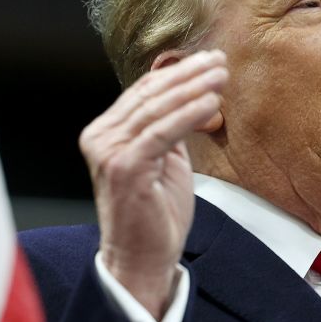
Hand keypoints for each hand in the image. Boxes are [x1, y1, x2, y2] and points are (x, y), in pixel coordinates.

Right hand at [79, 50, 227, 318]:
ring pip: (156, 109)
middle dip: (187, 74)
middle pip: (148, 95)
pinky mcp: (124, 167)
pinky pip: (161, 132)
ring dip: (192, 88)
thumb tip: (192, 98)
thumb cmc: (154, 216)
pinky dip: (188, 114)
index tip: (207, 62)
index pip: (142, 93)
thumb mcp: (164, 163)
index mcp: (105, 134)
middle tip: (219, 60)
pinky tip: (211, 102)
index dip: (176, 73)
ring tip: (221, 75)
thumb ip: (169, 131)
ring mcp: (109, 152)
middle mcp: (100, 138)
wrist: (141, 260)